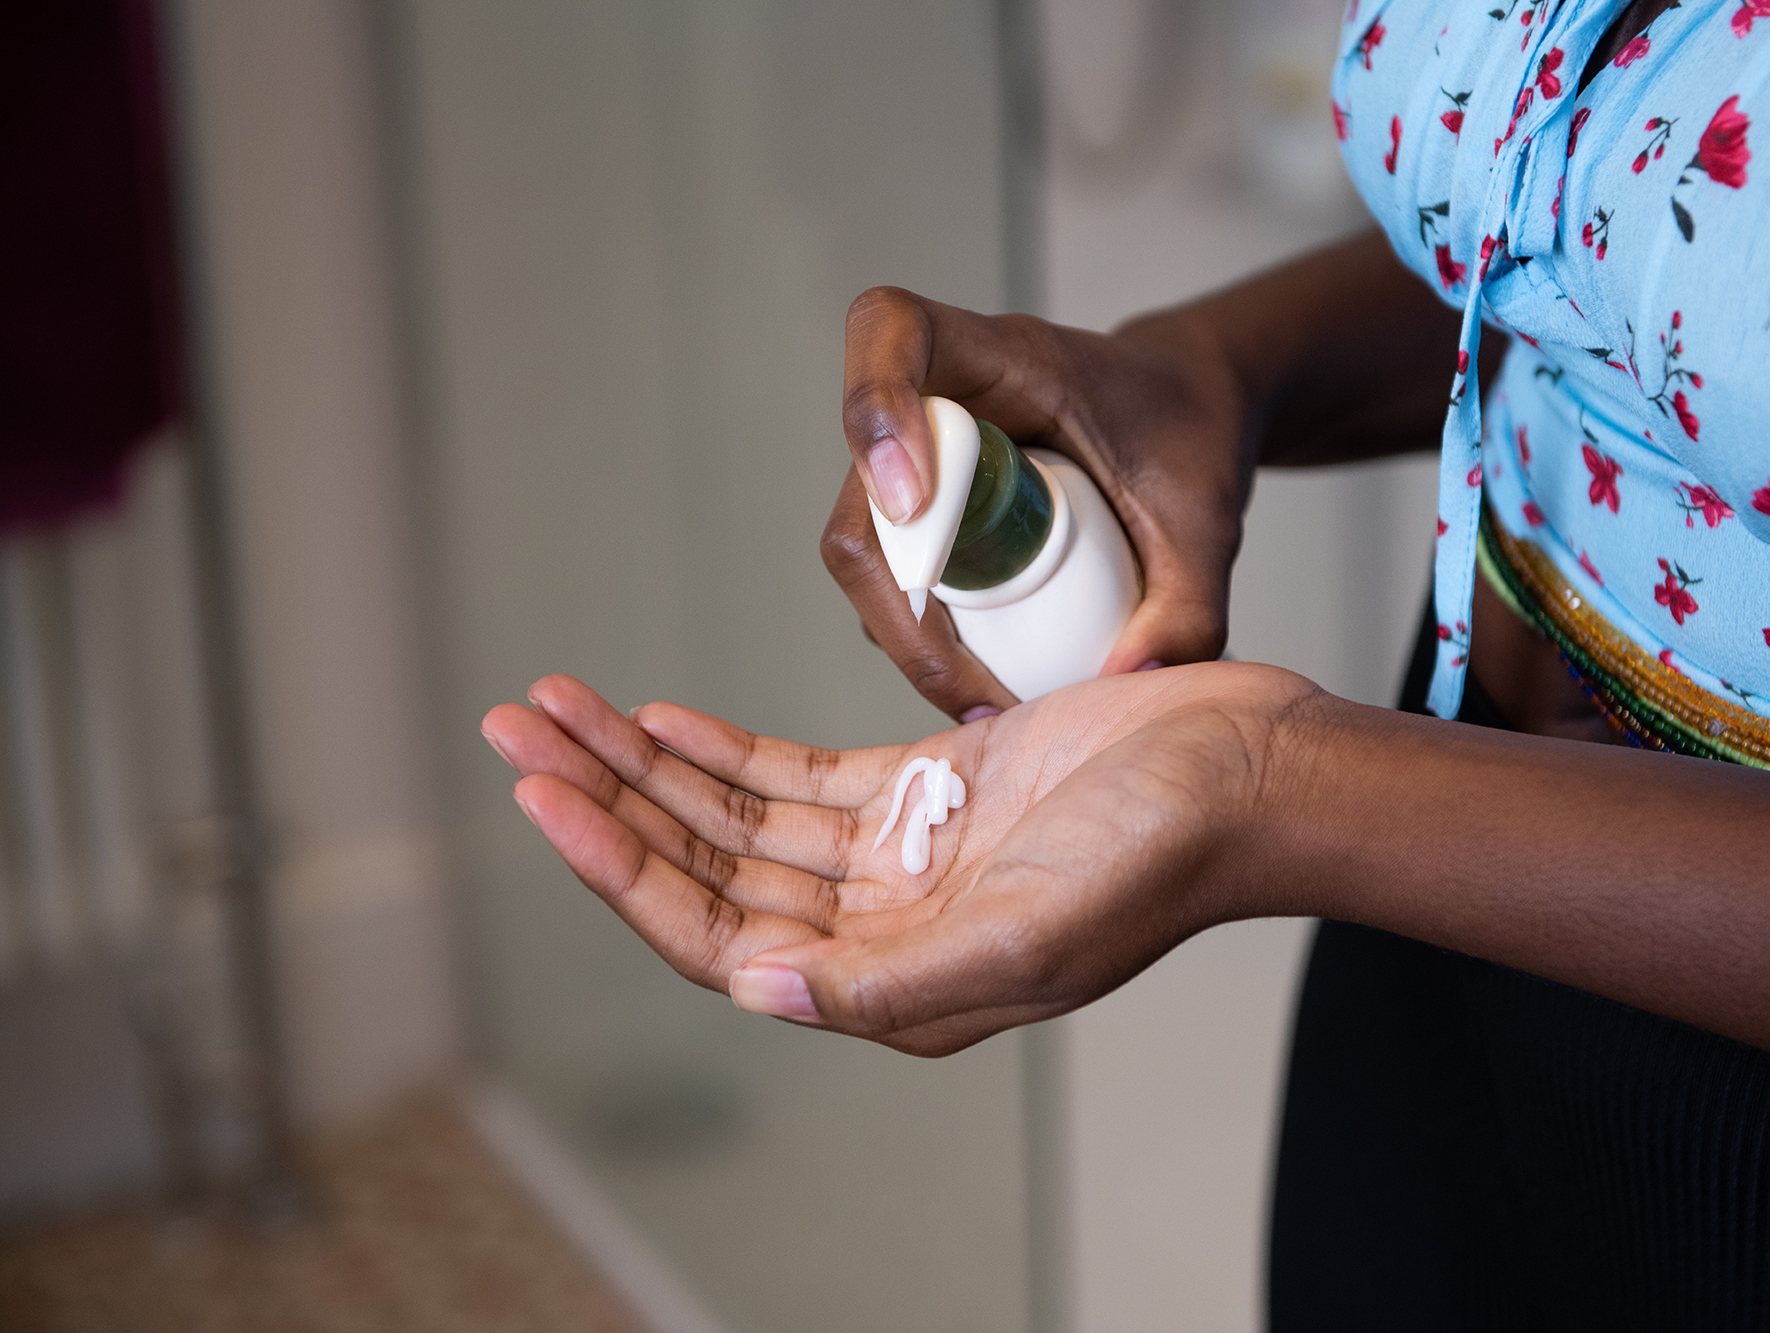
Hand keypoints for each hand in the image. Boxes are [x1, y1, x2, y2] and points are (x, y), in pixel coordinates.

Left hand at [481, 663, 1321, 1054]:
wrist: (1252, 769)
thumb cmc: (1164, 858)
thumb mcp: (1028, 940)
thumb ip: (887, 982)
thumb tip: (758, 992)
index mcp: (896, 984)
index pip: (718, 938)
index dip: (623, 870)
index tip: (547, 794)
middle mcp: (885, 929)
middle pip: (708, 871)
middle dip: (608, 800)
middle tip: (517, 729)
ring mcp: (903, 855)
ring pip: (740, 819)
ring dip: (649, 766)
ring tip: (559, 708)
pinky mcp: (930, 787)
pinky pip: (798, 779)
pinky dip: (725, 751)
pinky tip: (661, 717)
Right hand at [824, 286, 1251, 720]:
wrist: (1190, 417)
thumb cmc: (1190, 432)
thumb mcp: (1207, 518)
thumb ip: (1187, 606)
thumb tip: (1128, 682)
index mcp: (1005, 357)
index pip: (895, 331)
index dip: (877, 406)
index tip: (913, 500)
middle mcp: (943, 403)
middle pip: (859, 492)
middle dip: (895, 596)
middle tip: (970, 682)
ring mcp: (924, 463)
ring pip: (865, 550)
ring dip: (905, 632)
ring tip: (986, 699)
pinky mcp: (928, 516)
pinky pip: (896, 580)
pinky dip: (925, 638)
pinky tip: (987, 680)